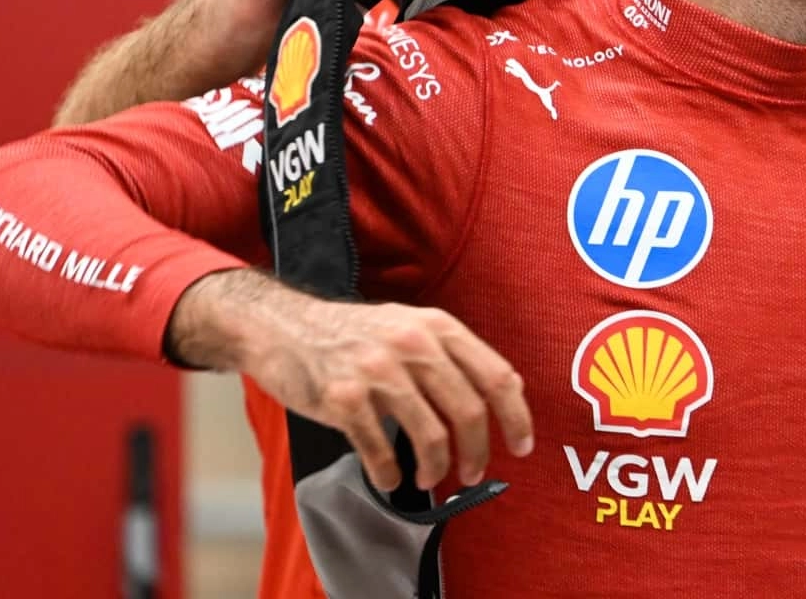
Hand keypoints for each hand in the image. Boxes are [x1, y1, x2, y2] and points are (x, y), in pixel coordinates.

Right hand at [169, 269, 531, 493]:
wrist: (283, 327)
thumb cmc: (352, 335)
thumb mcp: (409, 326)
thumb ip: (450, 356)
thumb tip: (500, 400)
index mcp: (437, 326)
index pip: (497, 375)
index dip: (517, 417)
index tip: (522, 446)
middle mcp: (412, 345)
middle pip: (469, 411)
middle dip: (478, 453)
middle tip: (473, 473)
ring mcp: (377, 371)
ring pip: (431, 436)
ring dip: (437, 468)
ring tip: (429, 477)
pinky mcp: (343, 399)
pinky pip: (381, 451)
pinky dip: (390, 474)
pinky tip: (389, 477)